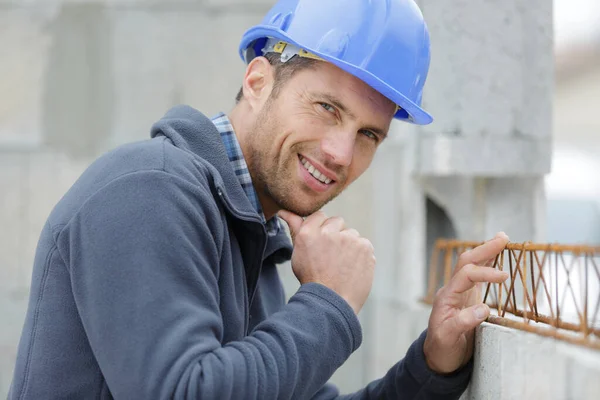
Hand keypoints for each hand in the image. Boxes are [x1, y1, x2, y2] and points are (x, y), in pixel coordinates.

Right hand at [278, 210, 374, 313]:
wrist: (332, 303)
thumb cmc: (312, 279)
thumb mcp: (298, 253)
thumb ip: (295, 228)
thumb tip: (284, 211)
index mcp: (308, 233)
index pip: (320, 215)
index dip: (322, 229)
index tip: (322, 244)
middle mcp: (329, 232)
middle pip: (337, 222)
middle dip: (336, 235)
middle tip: (332, 256)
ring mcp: (349, 239)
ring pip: (352, 234)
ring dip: (349, 245)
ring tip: (342, 266)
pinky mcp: (365, 247)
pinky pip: (364, 245)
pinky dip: (361, 255)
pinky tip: (353, 268)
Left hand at [423, 232, 509, 373]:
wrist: (437, 358)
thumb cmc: (442, 348)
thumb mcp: (448, 338)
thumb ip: (463, 322)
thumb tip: (484, 308)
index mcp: (446, 297)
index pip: (465, 275)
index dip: (485, 272)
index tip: (504, 276)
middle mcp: (452, 291)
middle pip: (466, 262)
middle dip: (484, 249)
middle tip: (503, 238)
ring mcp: (460, 293)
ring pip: (471, 265)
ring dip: (486, 252)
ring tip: (502, 239)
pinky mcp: (468, 298)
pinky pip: (477, 276)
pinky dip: (487, 264)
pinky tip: (496, 257)